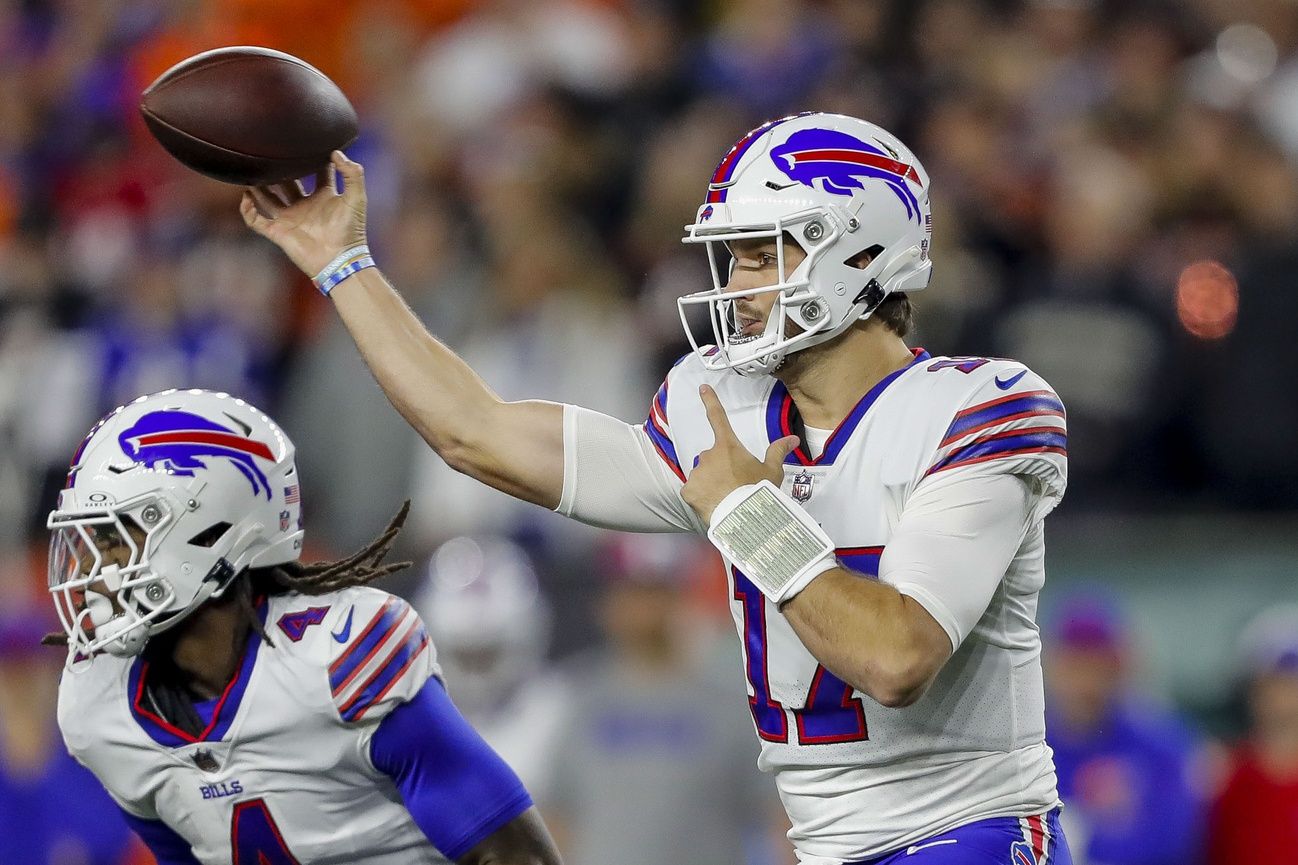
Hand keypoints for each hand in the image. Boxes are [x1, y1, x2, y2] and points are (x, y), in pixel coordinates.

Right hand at [240, 150, 367, 277]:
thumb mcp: (357, 198)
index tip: (307, 145)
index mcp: (324, 197)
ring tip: (249, 170)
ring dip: (258, 187)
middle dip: (279, 171)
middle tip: (270, 154)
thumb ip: (352, 174)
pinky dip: (247, 210)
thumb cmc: (351, 231)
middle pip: (287, 183)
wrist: (340, 260)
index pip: (317, 173)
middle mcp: (305, 206)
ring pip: (268, 198)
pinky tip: (245, 197)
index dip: (314, 160)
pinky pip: (256, 221)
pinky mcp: (278, 232)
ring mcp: (290, 219)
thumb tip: (336, 152)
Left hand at [682, 384, 798, 522]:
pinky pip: (693, 492)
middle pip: (712, 458)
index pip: (718, 418)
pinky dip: (701, 498)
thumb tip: (792, 438)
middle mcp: (709, 455)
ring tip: (726, 498)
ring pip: (702, 475)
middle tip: (734, 485)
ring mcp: (696, 473)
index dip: (710, 400)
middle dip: (720, 469)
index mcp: (729, 446)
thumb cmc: (758, 492)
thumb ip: (778, 452)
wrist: (742, 517)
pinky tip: (713, 505)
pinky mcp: (688, 490)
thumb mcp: (772, 471)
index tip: (702, 387)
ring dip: (711, 483)